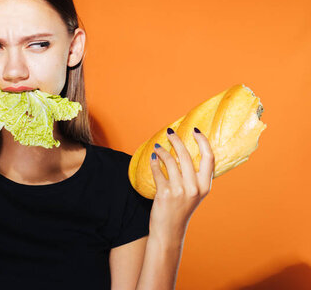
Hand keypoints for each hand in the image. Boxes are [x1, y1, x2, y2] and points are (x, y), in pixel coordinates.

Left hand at [148, 128, 214, 243]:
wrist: (169, 231)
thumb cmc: (181, 209)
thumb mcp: (195, 194)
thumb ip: (194, 176)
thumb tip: (185, 151)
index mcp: (205, 186)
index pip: (209, 158)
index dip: (202, 141)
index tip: (194, 130)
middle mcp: (195, 188)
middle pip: (186, 155)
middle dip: (176, 141)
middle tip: (170, 133)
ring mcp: (180, 191)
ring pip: (170, 161)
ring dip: (162, 151)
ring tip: (158, 147)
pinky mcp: (165, 193)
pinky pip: (157, 171)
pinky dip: (154, 163)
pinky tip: (152, 159)